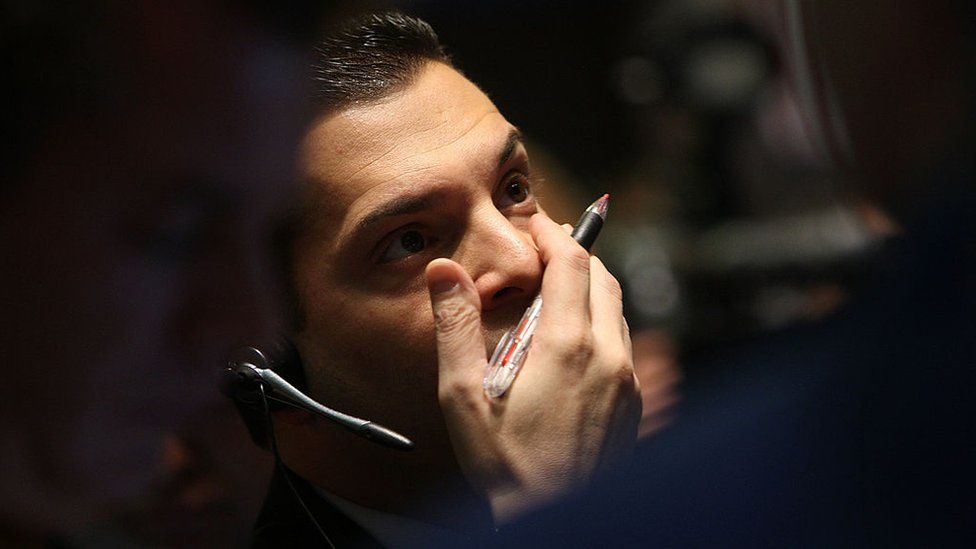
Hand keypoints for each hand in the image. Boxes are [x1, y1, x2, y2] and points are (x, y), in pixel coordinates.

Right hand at [425, 213, 640, 523]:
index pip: (571, 261)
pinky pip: (624, 341)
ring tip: (555, 287)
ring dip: (590, 287)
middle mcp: (608, 354)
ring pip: (617, 308)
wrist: (555, 520)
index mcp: (567, 344)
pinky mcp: (632, 401)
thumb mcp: (463, 396)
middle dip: (573, 253)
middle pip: (602, 277)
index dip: (552, 233)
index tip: (533, 223)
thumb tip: (444, 272)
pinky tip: (573, 337)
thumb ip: (455, 326)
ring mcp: (627, 379)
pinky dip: (602, 321)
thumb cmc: (505, 464)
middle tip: (543, 248)